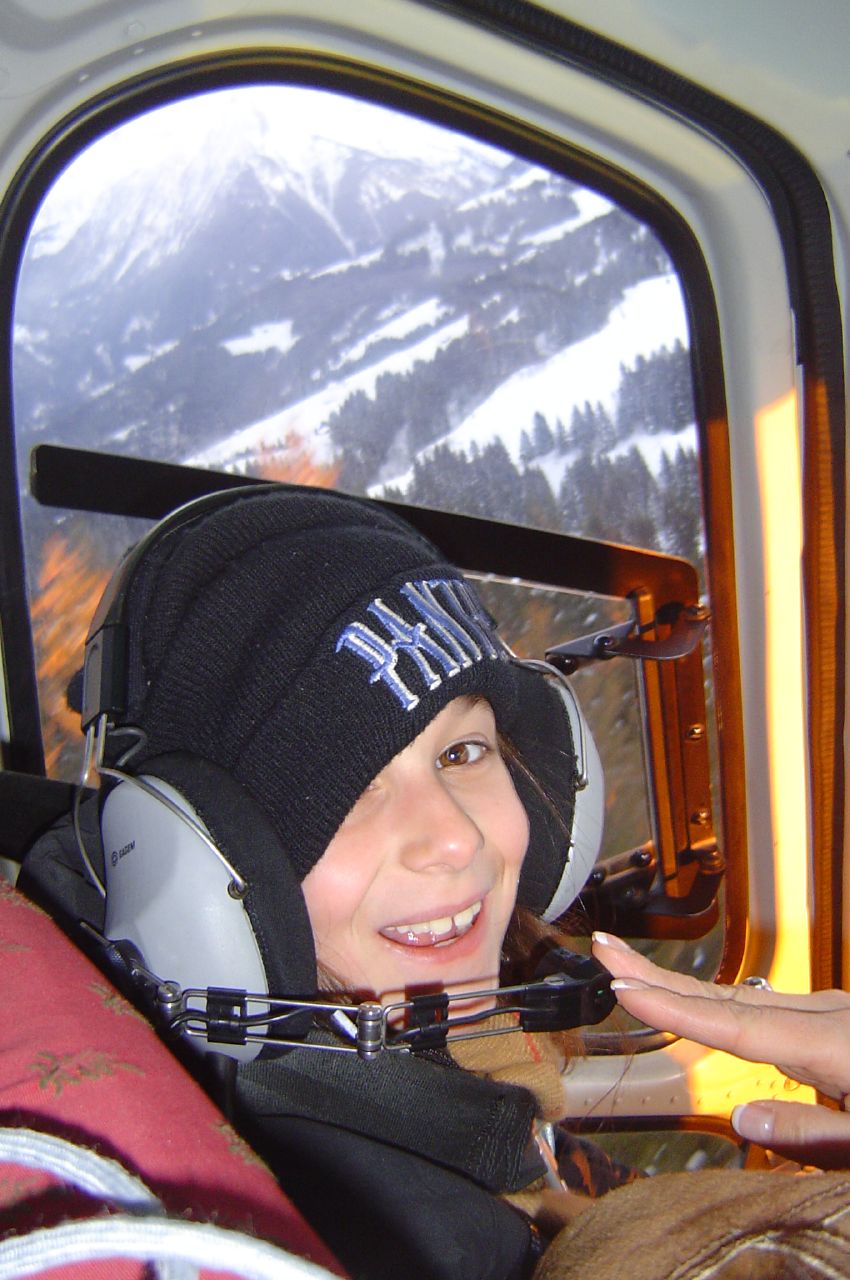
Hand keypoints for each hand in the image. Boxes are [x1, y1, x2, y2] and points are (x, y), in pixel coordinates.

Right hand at [592, 931, 849, 1166]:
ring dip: (680, 986)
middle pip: (728, 997)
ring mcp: (830, 1015)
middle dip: (658, 975)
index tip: (620, 986)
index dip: (673, 1008)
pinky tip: (688, 999)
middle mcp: (828, 1016)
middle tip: (603, 948)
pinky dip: (716, 1002)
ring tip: (627, 968)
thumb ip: (812, 1135)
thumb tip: (742, 1119)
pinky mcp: (832, 1024)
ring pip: (741, 999)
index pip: (738, 1026)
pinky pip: (762, 1010)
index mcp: (837, 1043)